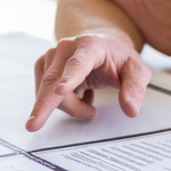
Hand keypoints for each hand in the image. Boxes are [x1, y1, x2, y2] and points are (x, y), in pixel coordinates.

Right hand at [26, 32, 152, 131]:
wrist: (104, 45)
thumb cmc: (120, 59)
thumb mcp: (137, 72)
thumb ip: (134, 90)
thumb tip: (130, 110)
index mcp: (91, 45)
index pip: (78, 64)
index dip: (69, 79)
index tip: (60, 91)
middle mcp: (66, 47)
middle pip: (54, 81)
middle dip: (44, 104)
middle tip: (34, 126)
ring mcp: (51, 56)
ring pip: (50, 92)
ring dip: (71, 107)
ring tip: (91, 103)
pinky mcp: (43, 65)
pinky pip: (46, 93)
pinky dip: (62, 103)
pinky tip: (78, 95)